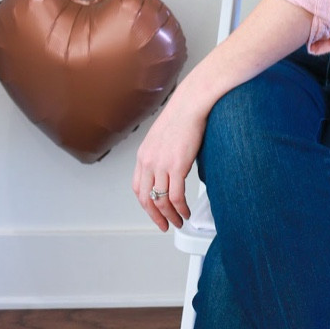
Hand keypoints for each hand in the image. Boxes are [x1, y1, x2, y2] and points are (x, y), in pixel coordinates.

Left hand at [132, 86, 206, 231]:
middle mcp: (148, 162)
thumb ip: (161, 154)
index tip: (154, 211)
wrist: (191, 103)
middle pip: (146, 199)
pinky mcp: (177, 166)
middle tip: (164, 225)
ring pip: (161, 201)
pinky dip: (180, 208)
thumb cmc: (181, 114)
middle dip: (156, 216)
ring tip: (179, 221)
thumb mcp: (162, 136)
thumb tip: (169, 168)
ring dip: (170, 216)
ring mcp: (161, 165)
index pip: (138, 187)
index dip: (146, 204)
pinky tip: (185, 212)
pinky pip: (176, 196)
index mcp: (143, 155)